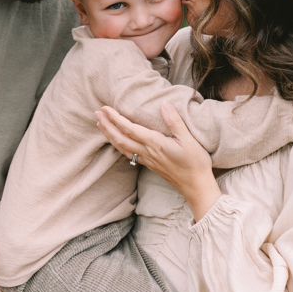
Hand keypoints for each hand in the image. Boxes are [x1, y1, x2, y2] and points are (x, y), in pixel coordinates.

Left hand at [96, 102, 221, 220]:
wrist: (196, 187)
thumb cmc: (195, 163)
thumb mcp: (189, 139)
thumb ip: (175, 122)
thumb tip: (164, 104)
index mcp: (155, 144)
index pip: (130, 129)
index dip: (115, 118)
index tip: (105, 109)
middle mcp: (147, 152)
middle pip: (120, 138)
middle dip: (107, 126)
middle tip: (96, 114)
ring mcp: (147, 160)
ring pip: (122, 147)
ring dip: (109, 135)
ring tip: (100, 125)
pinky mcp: (149, 165)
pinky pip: (128, 154)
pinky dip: (118, 145)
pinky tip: (116, 141)